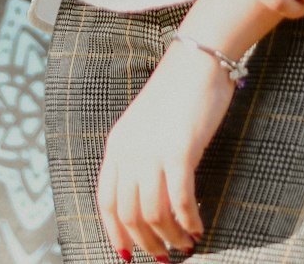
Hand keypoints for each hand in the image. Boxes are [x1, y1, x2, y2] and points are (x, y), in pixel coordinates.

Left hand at [97, 40, 234, 258]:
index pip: (106, 201)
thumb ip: (140, 157)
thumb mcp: (145, 126)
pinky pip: (179, 201)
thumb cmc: (177, 93)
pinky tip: (198, 227)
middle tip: (164, 255)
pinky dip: (188, 221)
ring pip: (153, 214)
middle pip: (129, 214)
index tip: (127, 255)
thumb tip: (149, 201)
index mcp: (116, 144)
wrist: (197, 60)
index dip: (115, 233)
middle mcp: (128, 151)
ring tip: (185, 244)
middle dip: (147, 242)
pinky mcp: (179, 151)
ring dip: (169, 237)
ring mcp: (152, 151)